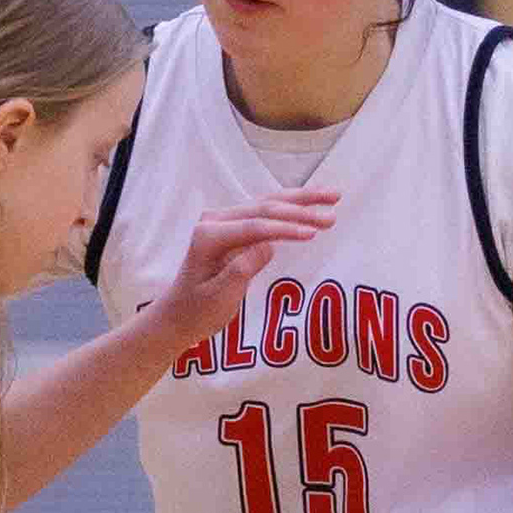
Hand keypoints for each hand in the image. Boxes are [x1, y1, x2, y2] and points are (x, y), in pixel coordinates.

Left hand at [137, 189, 335, 349]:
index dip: (286, 228)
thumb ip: (242, 269)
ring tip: (333, 197)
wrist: (178, 314)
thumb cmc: (198, 311)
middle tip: (333, 215)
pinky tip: (312, 203)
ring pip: (268, 203)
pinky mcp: (234, 226)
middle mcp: (215, 220)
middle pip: (265, 208)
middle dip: (301, 209)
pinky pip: (266, 212)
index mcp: (209, 235)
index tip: (314, 234)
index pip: (254, 227)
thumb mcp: (220, 298)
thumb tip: (270, 245)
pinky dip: (291, 207)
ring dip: (302, 201)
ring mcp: (224, 220)